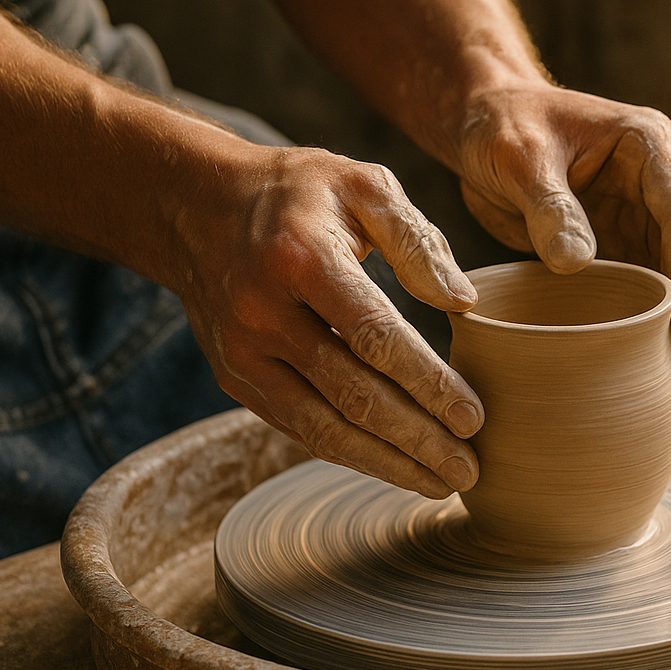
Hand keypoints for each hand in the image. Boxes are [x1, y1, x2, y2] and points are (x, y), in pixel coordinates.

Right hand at [173, 144, 485, 497]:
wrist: (197, 204)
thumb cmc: (301, 193)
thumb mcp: (363, 185)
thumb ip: (417, 239)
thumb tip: (462, 301)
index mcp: (301, 260)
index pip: (375, 337)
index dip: (427, 383)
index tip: (474, 417)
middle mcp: (263, 313)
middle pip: (351, 394)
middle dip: (416, 440)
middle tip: (469, 470)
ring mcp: (242, 353)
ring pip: (321, 425)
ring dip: (385, 463)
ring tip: (441, 484)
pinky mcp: (234, 378)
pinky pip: (298, 426)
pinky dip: (348, 452)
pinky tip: (393, 466)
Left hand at [453, 81, 670, 390]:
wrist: (481, 123)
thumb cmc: (501, 126)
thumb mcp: (519, 157)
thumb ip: (549, 205)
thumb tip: (578, 263)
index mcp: (649, 147)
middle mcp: (659, 184)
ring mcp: (642, 217)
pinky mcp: (619, 245)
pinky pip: (642, 289)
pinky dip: (645, 326)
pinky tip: (644, 367)